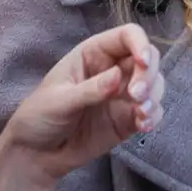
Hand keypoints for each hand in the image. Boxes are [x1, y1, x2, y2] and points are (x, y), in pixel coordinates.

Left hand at [0, 23, 164, 187]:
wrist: (36, 154)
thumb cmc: (39, 117)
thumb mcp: (59, 101)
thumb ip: (89, 90)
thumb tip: (117, 77)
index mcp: (93, 54)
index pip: (126, 36)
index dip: (140, 44)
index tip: (143, 62)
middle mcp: (113, 69)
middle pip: (148, 58)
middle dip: (149, 74)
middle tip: (136, 96)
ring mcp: (122, 95)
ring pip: (154, 84)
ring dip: (154, 96)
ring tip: (140, 114)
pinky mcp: (128, 119)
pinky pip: (152, 111)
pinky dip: (153, 116)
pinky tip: (143, 125)